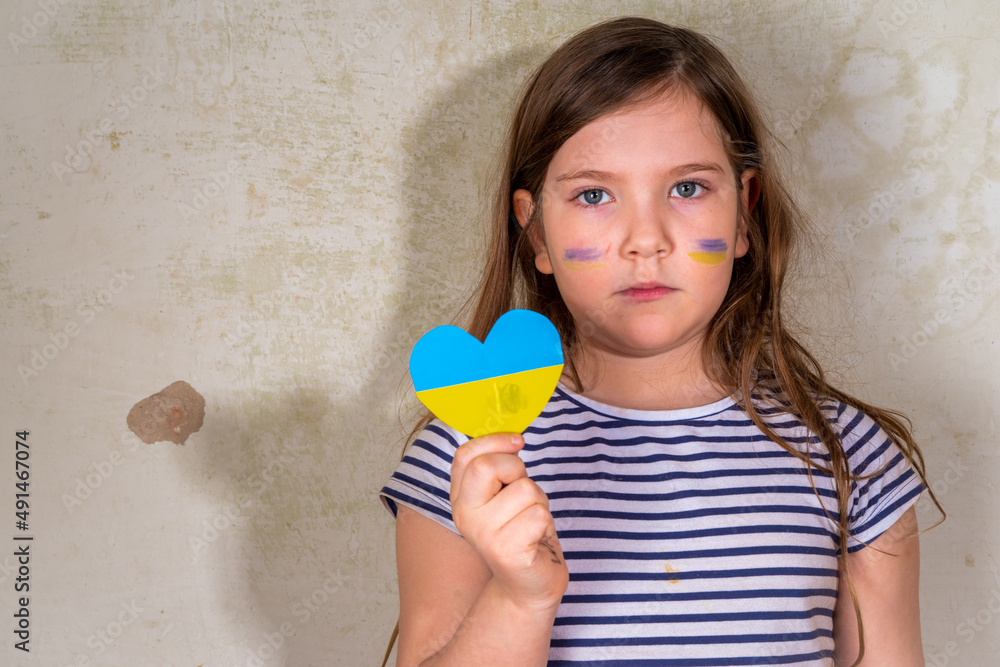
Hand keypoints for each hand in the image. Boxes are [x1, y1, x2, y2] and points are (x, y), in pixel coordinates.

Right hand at [450, 432, 568, 611]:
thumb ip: (500, 467)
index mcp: (461, 498)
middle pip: (487, 466)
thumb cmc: (522, 532)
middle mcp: (465, 515)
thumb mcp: (504, 495)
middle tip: (523, 493)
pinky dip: (546, 523)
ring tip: (530, 523)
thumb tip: (514, 438)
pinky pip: (538, 514)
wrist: (528, 585)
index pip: (465, 455)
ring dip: (539, 502)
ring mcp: (483, 534)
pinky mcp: (505, 550)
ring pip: (524, 490)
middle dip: (517, 470)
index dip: (494, 440)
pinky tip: (536, 539)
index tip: (517, 443)